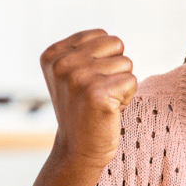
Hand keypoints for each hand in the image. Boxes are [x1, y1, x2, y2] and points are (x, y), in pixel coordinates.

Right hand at [40, 29, 137, 168]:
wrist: (78, 150)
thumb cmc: (83, 109)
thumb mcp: (73, 73)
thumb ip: (86, 50)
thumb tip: (114, 40)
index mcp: (53, 54)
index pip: (102, 35)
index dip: (105, 58)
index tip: (90, 81)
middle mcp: (62, 64)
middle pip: (116, 44)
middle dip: (116, 68)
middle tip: (101, 92)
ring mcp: (77, 78)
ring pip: (126, 63)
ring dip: (122, 84)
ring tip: (104, 102)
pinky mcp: (96, 94)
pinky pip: (132, 81)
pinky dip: (127, 97)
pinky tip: (109, 111)